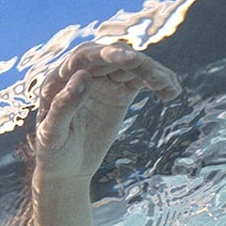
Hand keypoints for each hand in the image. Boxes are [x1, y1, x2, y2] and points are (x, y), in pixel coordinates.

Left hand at [34, 42, 180, 180]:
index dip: (108, 55)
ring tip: (168, 87)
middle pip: (113, 57)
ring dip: (153, 72)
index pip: (84, 58)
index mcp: (59, 79)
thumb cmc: (52, 153)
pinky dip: (159, 82)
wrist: (65, 170)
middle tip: (155, 79)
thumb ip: (63, 106)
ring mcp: (102, 82)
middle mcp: (81, 74)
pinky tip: (173, 91)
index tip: (131, 59)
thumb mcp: (52, 135)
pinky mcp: (119, 93)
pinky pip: (141, 80)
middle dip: (136, 64)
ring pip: (131, 66)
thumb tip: (82, 76)